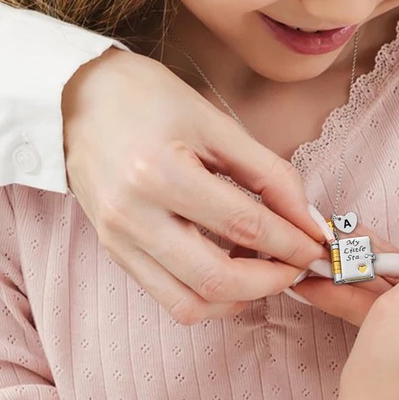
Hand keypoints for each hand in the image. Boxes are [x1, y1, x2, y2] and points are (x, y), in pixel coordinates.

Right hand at [62, 48, 329, 323]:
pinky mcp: (115, 252)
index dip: (291, 241)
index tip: (319, 245)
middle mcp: (133, 216)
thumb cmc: (151, 99)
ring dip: (242, 297)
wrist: (79, 97)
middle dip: (273, 280)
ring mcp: (118, 240)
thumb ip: (268, 173)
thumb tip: (308, 218)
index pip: (243, 225)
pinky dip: (210, 297)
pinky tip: (234, 272)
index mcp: (160, 173)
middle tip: (300, 264)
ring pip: (191, 303)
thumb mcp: (217, 124)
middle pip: (217, 278)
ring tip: (269, 271)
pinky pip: (168, 298)